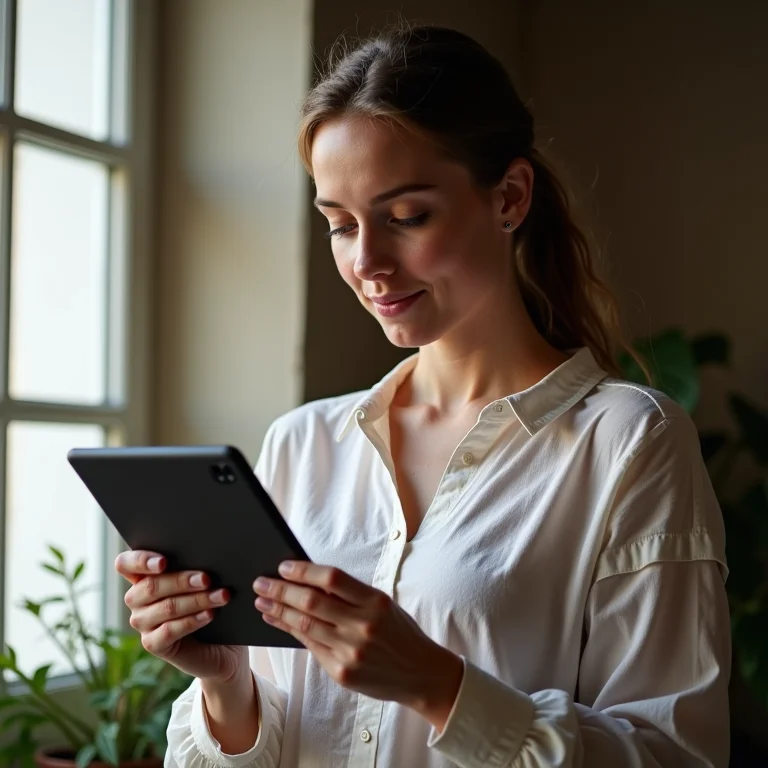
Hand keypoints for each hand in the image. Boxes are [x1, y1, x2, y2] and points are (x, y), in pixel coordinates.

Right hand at [116, 550, 247, 683]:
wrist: (221, 641)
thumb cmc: (209, 598)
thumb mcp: (200, 579)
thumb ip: (193, 566)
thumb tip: (207, 555)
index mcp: (142, 575)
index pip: (125, 564)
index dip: (141, 560)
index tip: (164, 562)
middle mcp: (136, 599)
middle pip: (151, 586)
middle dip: (182, 581)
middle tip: (207, 579)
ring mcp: (142, 622)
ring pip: (166, 607)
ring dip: (197, 600)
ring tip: (221, 595)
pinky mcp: (152, 643)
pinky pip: (170, 630)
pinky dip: (193, 620)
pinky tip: (210, 614)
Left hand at [253, 561, 462, 730]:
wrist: (421, 673)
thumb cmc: (398, 632)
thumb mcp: (381, 605)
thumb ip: (349, 595)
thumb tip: (307, 580)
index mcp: (374, 602)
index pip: (332, 579)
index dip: (304, 571)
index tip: (283, 566)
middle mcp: (362, 625)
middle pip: (311, 602)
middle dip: (281, 590)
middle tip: (261, 583)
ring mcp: (351, 652)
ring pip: (304, 625)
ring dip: (278, 611)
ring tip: (263, 602)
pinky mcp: (342, 673)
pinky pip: (310, 647)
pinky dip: (289, 632)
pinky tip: (277, 621)